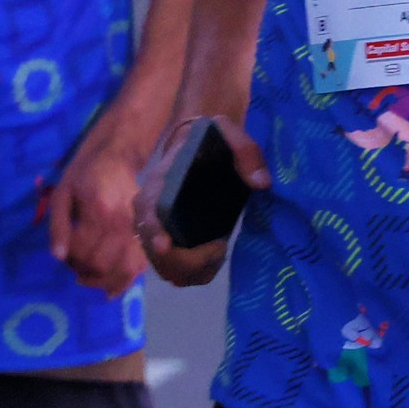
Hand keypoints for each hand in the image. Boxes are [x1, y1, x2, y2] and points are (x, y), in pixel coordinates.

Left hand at [47, 135, 147, 297]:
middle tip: (75, 269)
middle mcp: (121, 222)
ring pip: (126, 269)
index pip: (84, 252)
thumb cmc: (83, 175)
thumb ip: (58, 226)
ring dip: (106, 282)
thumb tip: (59, 256)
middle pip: (104, 265)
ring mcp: (136, 229)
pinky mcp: (143, 233)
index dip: (71, 261)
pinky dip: (128, 280)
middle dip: (86, 273)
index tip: (65, 254)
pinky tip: (113, 288)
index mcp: (98, 211)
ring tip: (92, 280)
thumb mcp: (61, 195)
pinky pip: (140, 263)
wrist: (116, 156)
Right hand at [133, 114, 270, 286]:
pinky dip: (196, 273)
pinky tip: (214, 256)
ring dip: (194, 270)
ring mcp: (157, 232)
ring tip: (218, 248)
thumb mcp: (228, 134)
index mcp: (159, 184)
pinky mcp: (168, 246)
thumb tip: (261, 182)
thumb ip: (245, 151)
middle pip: (156, 252)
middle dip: (188, 261)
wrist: (194, 150)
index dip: (153, 230)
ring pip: (166, 268)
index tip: (164, 245)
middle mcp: (150, 212)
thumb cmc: (209, 143)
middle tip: (219, 246)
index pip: (147, 211)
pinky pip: (176, 273)